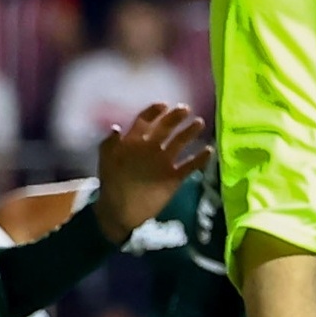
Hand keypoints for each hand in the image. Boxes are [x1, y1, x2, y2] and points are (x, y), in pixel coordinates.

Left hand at [96, 103, 207, 241]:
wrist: (120, 211)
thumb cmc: (111, 184)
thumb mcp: (107, 161)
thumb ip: (110, 144)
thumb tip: (116, 127)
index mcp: (134, 142)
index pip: (145, 120)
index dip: (154, 112)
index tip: (164, 105)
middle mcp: (151, 148)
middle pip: (165, 128)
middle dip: (175, 117)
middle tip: (185, 110)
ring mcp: (163, 163)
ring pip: (179, 143)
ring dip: (189, 133)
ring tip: (199, 123)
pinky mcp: (173, 178)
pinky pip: (189, 166)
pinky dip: (199, 159)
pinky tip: (208, 151)